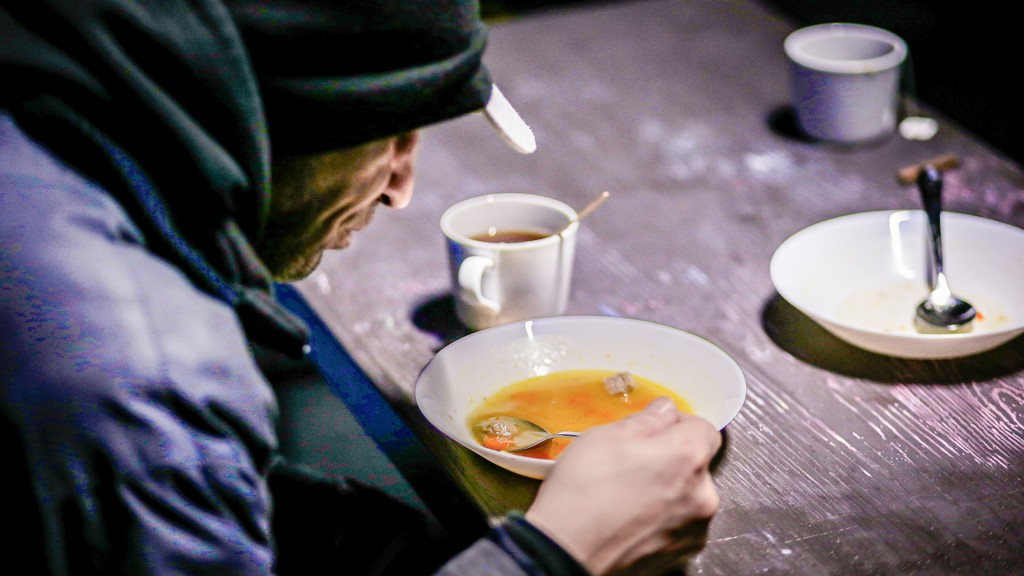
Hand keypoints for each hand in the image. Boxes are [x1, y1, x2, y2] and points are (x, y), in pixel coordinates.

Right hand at [525, 397, 721, 574]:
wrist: (566, 550)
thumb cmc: (584, 490)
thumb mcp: (606, 436)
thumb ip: (647, 420)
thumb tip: (665, 411)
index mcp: (687, 456)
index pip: (704, 429)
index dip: (678, 425)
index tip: (655, 429)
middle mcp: (702, 495)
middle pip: (696, 466)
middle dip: (670, 461)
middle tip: (633, 463)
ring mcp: (694, 530)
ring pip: (687, 498)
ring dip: (667, 492)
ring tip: (627, 495)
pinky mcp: (680, 556)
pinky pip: (677, 527)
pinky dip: (660, 521)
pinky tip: (629, 519)